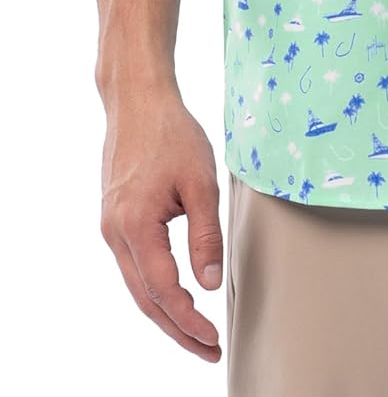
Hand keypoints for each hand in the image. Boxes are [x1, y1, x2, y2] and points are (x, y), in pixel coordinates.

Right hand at [99, 86, 223, 360]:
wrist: (137, 101)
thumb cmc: (171, 134)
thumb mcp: (201, 181)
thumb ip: (205, 235)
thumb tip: (210, 283)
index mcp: (135, 226)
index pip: (162, 290)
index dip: (188, 320)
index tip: (212, 338)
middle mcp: (115, 232)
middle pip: (145, 299)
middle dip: (176, 329)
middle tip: (208, 349)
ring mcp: (111, 226)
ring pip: (137, 285)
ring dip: (165, 312)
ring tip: (196, 332)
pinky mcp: (115, 218)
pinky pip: (133, 265)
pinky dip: (154, 288)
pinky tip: (174, 295)